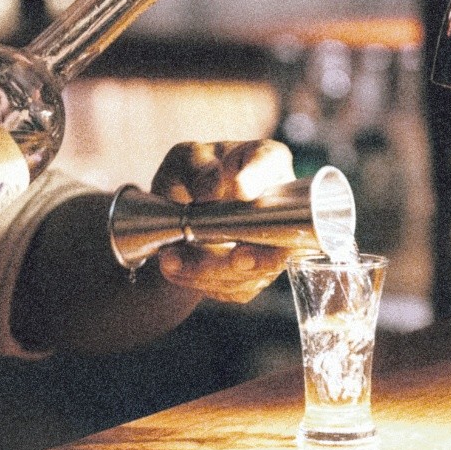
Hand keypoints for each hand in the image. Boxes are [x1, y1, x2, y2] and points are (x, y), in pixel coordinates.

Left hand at [150, 140, 295, 302]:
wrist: (179, 215)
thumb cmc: (191, 177)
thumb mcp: (183, 161)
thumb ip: (196, 167)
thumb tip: (211, 190)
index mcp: (264, 161)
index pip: (271, 162)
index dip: (258, 177)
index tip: (241, 190)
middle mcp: (279, 203)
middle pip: (280, 231)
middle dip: (259, 253)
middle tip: (236, 259)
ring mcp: (272, 243)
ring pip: (256, 269)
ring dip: (211, 270)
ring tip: (170, 259)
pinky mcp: (255, 275)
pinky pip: (237, 288)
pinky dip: (203, 283)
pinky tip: (177, 270)